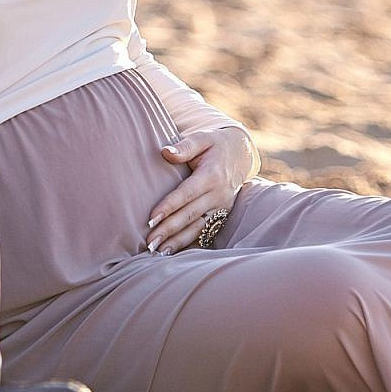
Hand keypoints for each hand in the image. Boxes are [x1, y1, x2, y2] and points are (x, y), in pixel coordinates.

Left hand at [145, 125, 255, 254]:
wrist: (241, 154)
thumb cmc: (214, 145)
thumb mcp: (202, 138)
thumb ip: (185, 146)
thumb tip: (165, 152)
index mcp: (211, 175)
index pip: (186, 194)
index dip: (169, 207)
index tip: (151, 219)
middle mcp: (218, 194)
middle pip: (190, 215)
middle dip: (169, 230)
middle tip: (150, 243)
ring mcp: (222, 207)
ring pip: (198, 228)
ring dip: (178, 242)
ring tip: (159, 253)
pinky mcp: (222, 216)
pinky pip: (206, 233)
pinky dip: (190, 244)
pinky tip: (175, 253)